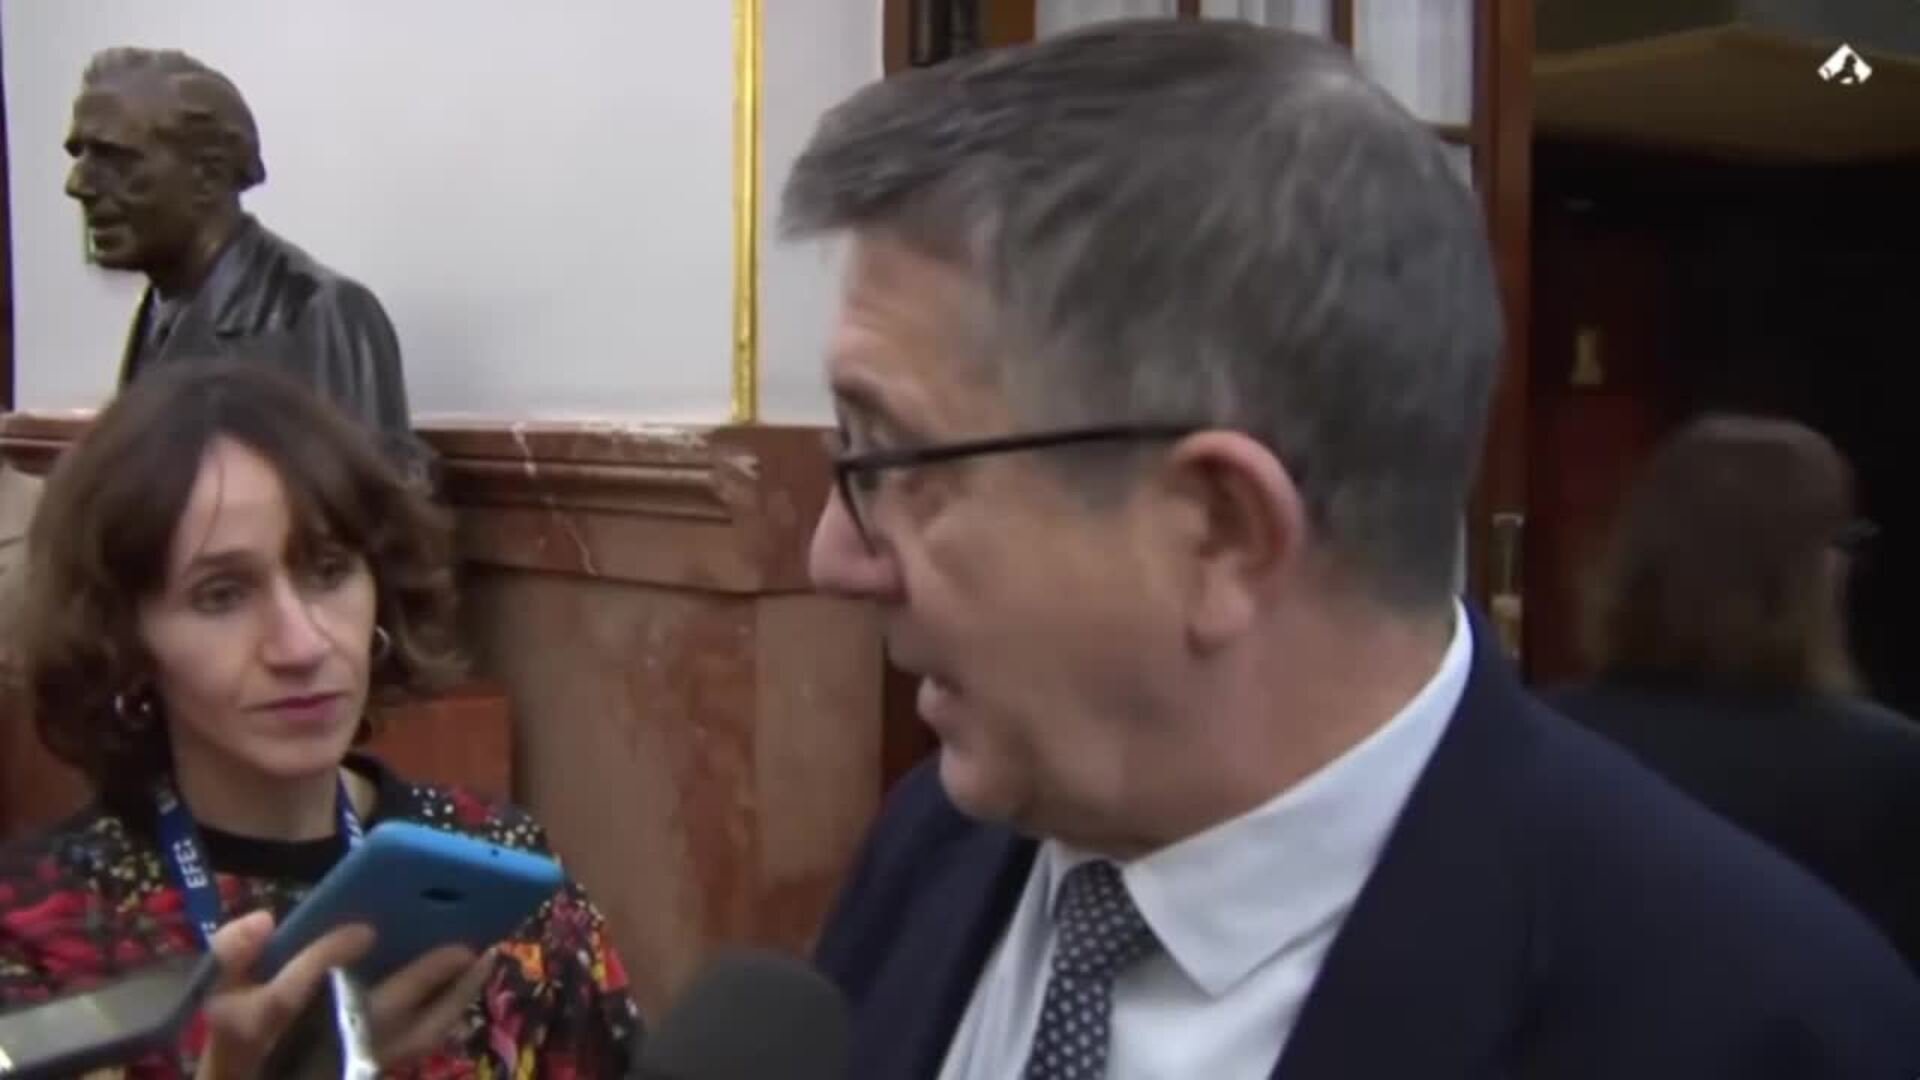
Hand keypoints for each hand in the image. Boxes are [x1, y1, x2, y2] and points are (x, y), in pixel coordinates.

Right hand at [192, 912, 496, 1077]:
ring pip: (416, 1034)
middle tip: (463, 944)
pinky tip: (473, 972)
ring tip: (485, 954)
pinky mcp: (380, 1063)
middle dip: (419, 979)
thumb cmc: (240, 1031)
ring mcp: (354, 1059)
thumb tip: (263, 919)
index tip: (361, 928)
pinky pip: (425, 1038)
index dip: (324, 960)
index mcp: (255, 1024)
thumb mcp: (219, 989)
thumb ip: (233, 950)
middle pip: (373, 1015)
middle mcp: (314, 1046)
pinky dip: (452, 1006)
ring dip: (454, 995)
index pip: (290, 996)